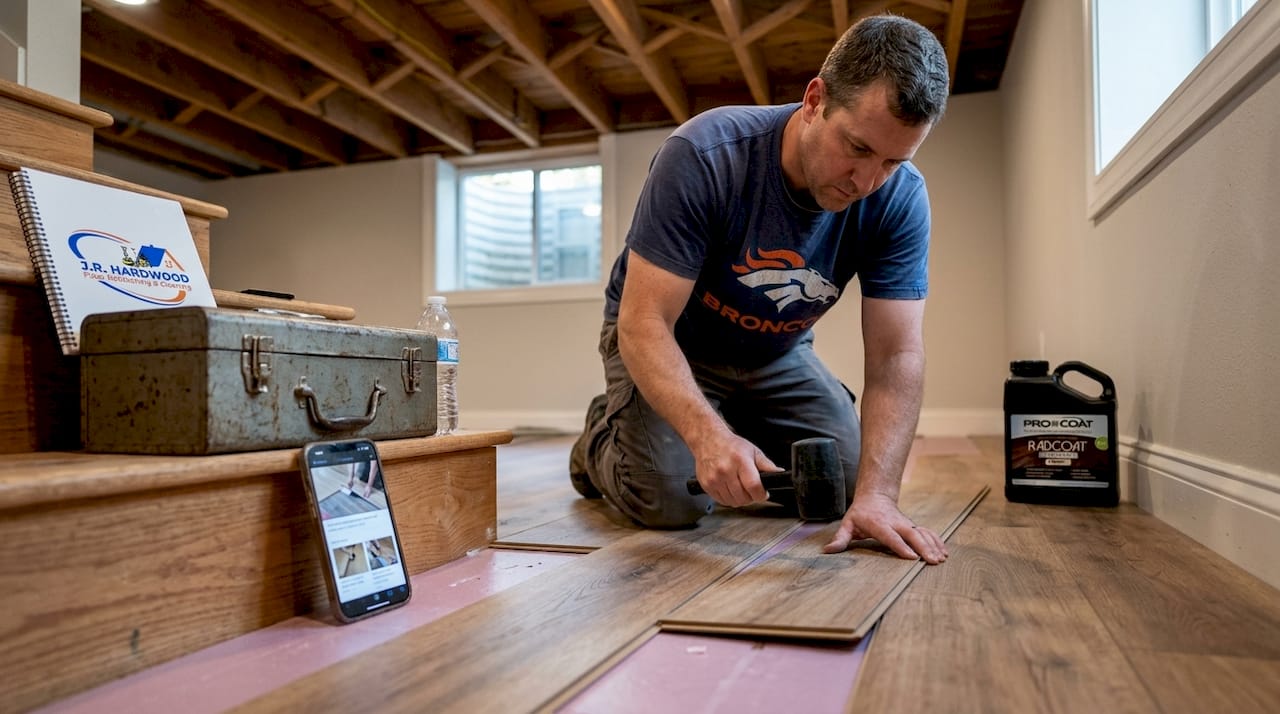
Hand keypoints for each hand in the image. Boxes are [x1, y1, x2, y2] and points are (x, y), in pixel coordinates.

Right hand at [691, 431, 778, 507]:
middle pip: (744, 498)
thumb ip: (766, 465)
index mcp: (740, 461)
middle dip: (751, 496)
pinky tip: (730, 488)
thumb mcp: (753, 451)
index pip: (754, 486)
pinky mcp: (707, 485)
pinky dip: (728, 498)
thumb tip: (779, 473)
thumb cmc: (731, 446)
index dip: (761, 494)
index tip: (763, 493)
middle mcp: (726, 470)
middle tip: (751, 488)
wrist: (708, 440)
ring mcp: (714, 479)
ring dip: (740, 499)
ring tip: (740, 487)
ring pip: (733, 502)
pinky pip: (722, 501)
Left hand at [822, 493, 947, 563]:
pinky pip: (927, 533)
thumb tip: (828, 550)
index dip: (901, 546)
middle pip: (911, 534)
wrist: (874, 496)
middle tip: (932, 561)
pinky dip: (937, 541)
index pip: (891, 536)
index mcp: (878, 524)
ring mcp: (906, 524)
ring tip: (941, 559)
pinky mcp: (913, 526)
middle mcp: (895, 523)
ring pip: (922, 533)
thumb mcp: (847, 524)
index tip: (912, 557)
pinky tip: (944, 552)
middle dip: (923, 547)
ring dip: (933, 545)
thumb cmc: (860, 514)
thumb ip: (840, 538)